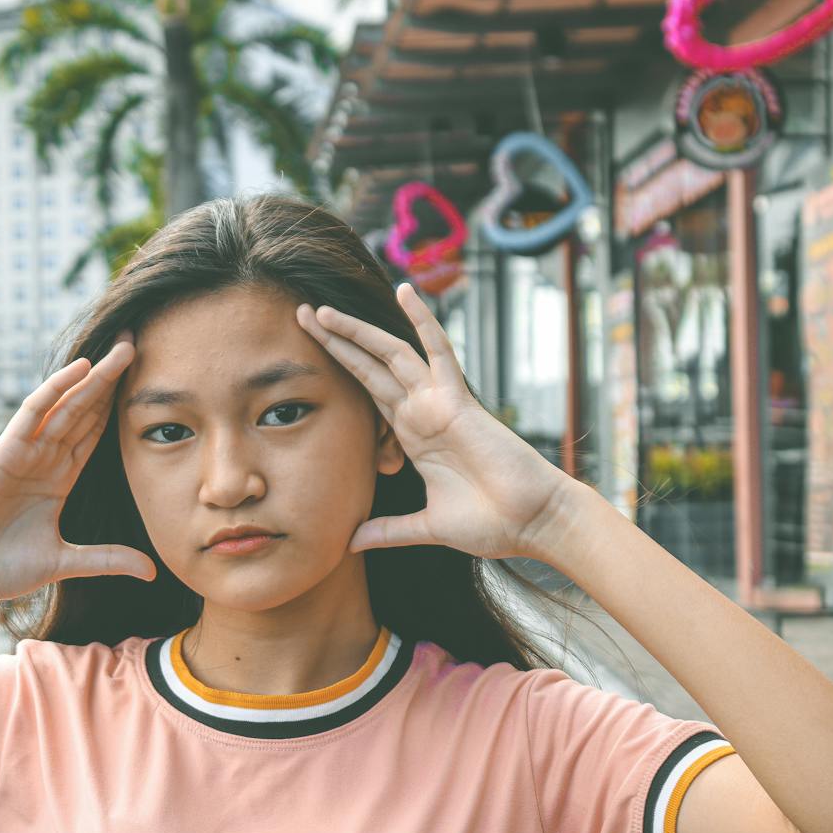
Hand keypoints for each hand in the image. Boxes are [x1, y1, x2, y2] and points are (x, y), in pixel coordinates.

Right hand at [0, 333, 156, 606]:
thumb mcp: (61, 562)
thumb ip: (106, 559)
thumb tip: (151, 571)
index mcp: (58, 480)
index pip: (94, 434)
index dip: (118, 408)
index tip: (149, 386)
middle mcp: (44, 459)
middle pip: (86, 411)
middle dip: (112, 380)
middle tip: (138, 346)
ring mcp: (25, 452)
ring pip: (67, 405)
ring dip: (95, 377)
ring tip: (124, 347)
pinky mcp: (4, 452)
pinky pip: (33, 412)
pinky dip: (55, 389)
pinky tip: (81, 368)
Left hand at [295, 282, 579, 562]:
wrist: (532, 523)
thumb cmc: (491, 524)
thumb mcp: (425, 528)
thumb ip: (388, 530)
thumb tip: (351, 541)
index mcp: (413, 438)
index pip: (367, 394)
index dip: (339, 371)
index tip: (308, 355)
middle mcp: (421, 413)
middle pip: (369, 367)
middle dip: (336, 342)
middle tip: (301, 316)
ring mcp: (438, 402)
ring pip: (390, 354)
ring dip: (356, 332)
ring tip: (321, 310)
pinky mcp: (457, 400)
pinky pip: (437, 351)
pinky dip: (422, 321)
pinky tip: (405, 292)